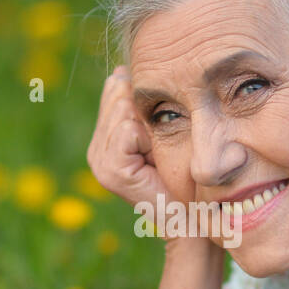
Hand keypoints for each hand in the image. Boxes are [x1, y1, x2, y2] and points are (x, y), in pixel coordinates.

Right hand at [86, 65, 171, 211]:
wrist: (192, 218)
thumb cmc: (184, 175)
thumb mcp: (159, 132)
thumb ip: (139, 106)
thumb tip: (122, 70)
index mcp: (104, 140)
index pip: (114, 89)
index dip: (142, 99)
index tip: (159, 129)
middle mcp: (96, 151)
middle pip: (118, 95)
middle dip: (146, 111)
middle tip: (160, 145)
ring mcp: (99, 162)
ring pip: (123, 109)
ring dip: (150, 126)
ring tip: (158, 154)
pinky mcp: (111, 170)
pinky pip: (128, 128)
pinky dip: (147, 139)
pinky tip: (154, 160)